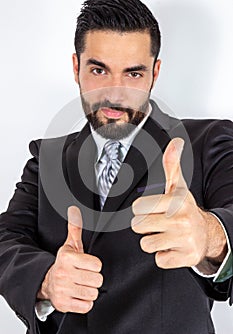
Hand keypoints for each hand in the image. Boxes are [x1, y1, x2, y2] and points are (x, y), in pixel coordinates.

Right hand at [37, 206, 102, 312]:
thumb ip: (75, 227)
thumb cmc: (64, 263)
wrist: (47, 282)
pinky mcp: (64, 305)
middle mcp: (64, 274)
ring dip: (89, 290)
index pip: (97, 265)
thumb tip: (74, 209)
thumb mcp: (70, 245)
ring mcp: (63, 290)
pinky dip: (84, 302)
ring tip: (81, 284)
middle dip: (93, 279)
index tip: (87, 264)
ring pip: (92, 294)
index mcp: (68, 258)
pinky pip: (86, 306)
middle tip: (85, 276)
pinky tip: (78, 294)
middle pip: (97, 280)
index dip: (94, 265)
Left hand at [131, 138, 226, 270]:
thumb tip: (175, 141)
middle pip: (138, 226)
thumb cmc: (185, 209)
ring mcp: (184, 240)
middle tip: (159, 223)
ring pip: (146, 245)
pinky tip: (173, 247)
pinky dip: (163, 256)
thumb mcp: (178, 186)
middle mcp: (180, 220)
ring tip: (166, 235)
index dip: (142, 209)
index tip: (154, 209)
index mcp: (175, 201)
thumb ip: (171, 165)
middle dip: (145, 226)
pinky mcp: (185, 258)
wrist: (206, 233)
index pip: (137, 207)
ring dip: (153, 242)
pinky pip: (159, 260)